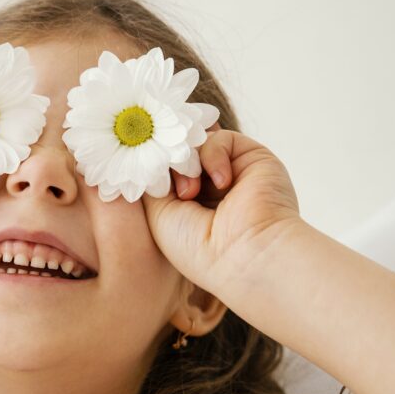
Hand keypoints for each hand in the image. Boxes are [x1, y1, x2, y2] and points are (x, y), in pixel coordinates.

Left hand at [141, 125, 304, 294]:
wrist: (246, 254)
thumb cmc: (197, 247)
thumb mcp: (157, 215)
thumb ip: (151, 182)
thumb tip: (149, 156)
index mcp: (186, 206)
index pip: (162, 172)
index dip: (152, 170)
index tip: (143, 179)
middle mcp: (208, 188)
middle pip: (176, 155)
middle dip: (166, 165)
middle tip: (167, 186)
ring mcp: (229, 172)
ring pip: (194, 144)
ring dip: (186, 164)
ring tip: (190, 192)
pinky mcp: (251, 158)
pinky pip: (220, 139)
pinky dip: (213, 155)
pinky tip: (222, 183)